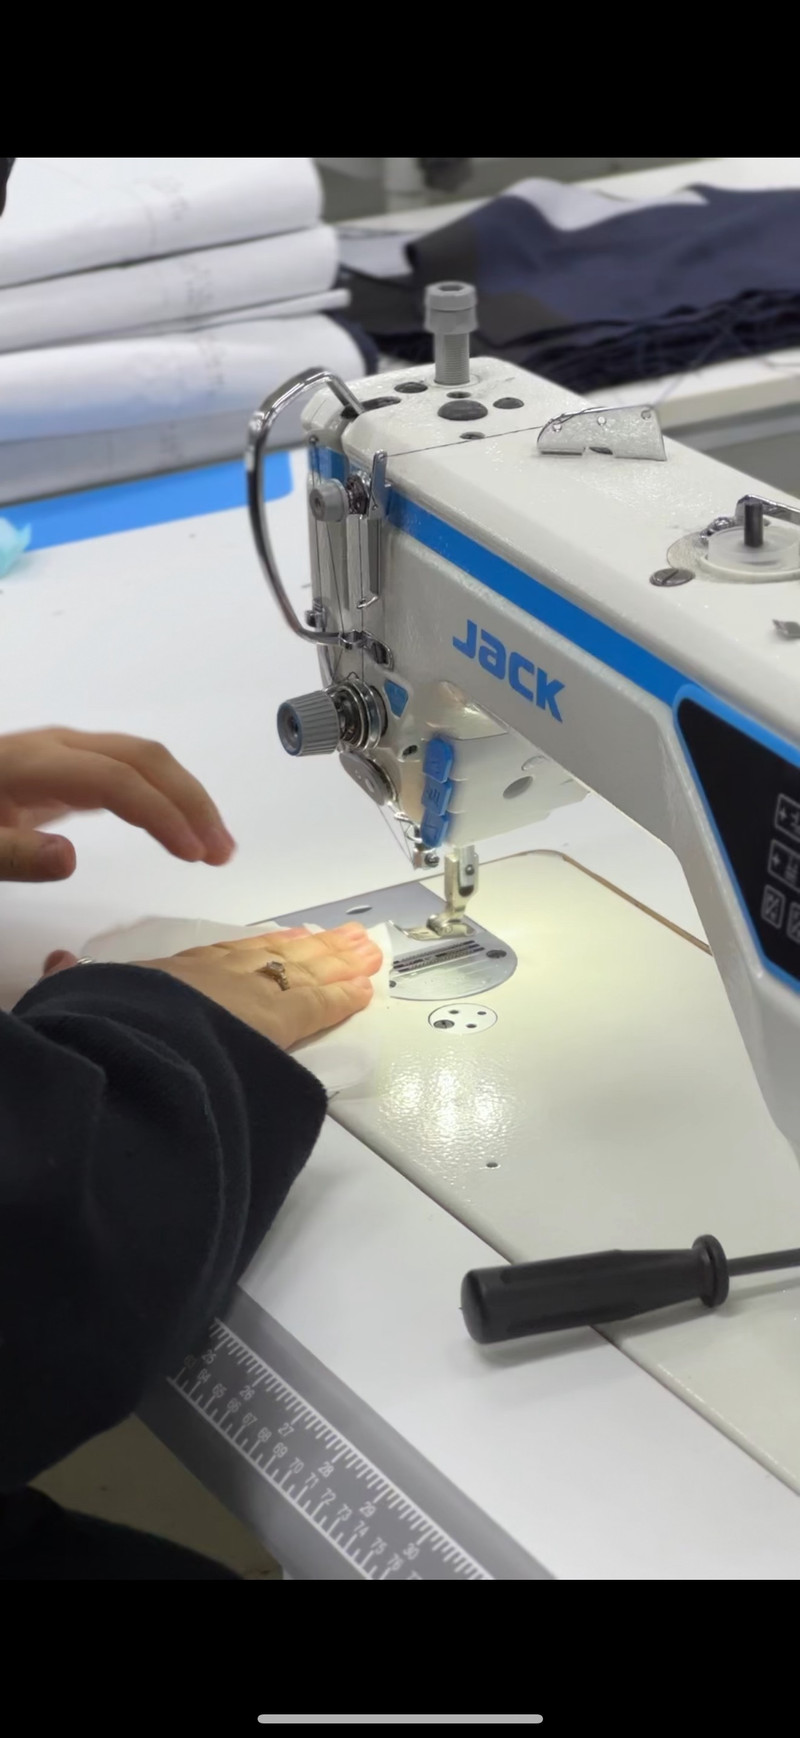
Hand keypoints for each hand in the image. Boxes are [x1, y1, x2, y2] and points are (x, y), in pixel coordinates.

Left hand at [0, 727, 234, 880]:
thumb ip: (10, 854)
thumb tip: (71, 859)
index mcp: (32, 762)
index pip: (116, 780)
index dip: (161, 815)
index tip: (196, 857)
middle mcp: (56, 747)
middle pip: (142, 757)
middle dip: (190, 801)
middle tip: (223, 853)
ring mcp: (63, 754)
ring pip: (143, 759)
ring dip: (187, 797)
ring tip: (217, 847)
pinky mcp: (66, 769)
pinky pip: (130, 771)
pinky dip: (165, 798)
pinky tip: (180, 831)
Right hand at [42, 924, 382, 1049]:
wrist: (131, 1042)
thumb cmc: (109, 1025)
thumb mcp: (86, 997)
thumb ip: (77, 980)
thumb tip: (57, 962)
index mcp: (174, 972)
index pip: (226, 955)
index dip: (257, 948)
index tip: (280, 940)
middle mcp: (217, 974)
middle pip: (274, 957)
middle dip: (312, 949)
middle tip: (344, 939)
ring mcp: (252, 993)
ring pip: (304, 972)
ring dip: (337, 963)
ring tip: (366, 954)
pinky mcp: (280, 1019)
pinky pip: (319, 1003)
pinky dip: (343, 995)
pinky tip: (364, 989)